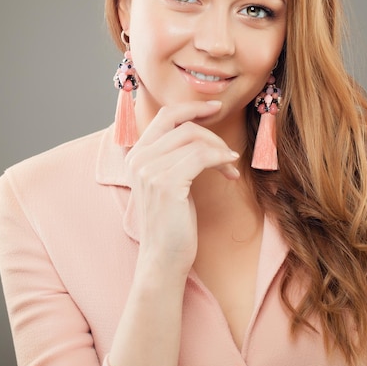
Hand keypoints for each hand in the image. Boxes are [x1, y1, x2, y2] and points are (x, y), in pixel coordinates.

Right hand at [124, 100, 239, 277]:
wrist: (163, 257)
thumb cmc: (171, 221)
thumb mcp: (167, 181)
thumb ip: (172, 155)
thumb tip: (199, 130)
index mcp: (136, 155)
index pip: (165, 116)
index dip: (191, 107)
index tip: (214, 108)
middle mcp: (138, 158)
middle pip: (182, 124)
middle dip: (211, 132)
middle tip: (228, 150)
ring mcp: (149, 169)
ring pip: (194, 139)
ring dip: (219, 150)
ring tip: (229, 166)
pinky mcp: (166, 183)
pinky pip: (201, 156)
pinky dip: (220, 159)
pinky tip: (230, 171)